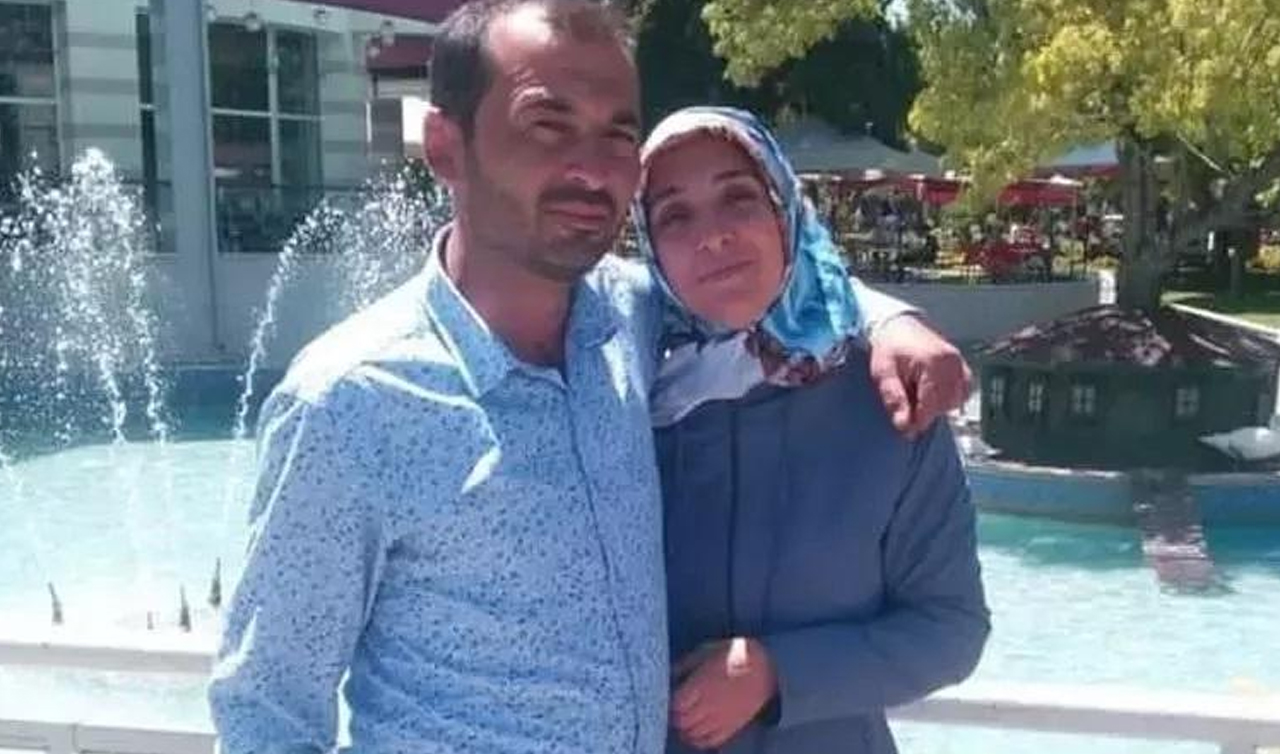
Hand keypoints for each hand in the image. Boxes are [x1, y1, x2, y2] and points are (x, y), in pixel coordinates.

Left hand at [670, 638, 776, 749]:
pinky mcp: (732, 726)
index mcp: (702, 684)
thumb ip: (685, 664)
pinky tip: (695, 732)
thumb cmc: (734, 654)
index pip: (676, 704)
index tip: (667, 696)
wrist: (766, 665)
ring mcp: (722, 717)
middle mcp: (710, 704)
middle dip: (674, 716)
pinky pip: (710, 741)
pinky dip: (699, 740)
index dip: (668, 702)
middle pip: (682, 721)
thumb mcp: (706, 651)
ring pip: (693, 734)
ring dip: (684, 729)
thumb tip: (668, 674)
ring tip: (682, 720)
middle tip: (673, 709)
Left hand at [869, 314, 971, 437]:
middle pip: (946, 405)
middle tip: (907, 409)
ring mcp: (959, 363)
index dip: (918, 421)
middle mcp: (951, 362)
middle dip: (926, 413)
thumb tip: (904, 424)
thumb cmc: (889, 347)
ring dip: (938, 406)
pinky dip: (950, 397)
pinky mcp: (962, 366)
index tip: (906, 429)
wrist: (897, 326)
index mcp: (932, 362)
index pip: (931, 404)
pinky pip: (963, 391)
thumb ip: (895, 399)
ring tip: (917, 395)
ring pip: (956, 400)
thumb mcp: (884, 374)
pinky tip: (931, 393)